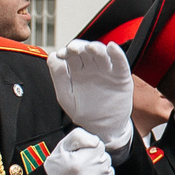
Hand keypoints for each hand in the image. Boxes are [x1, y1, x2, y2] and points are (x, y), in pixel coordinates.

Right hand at [44, 128, 115, 174]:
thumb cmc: (56, 168)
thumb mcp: (62, 147)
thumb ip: (79, 136)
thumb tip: (97, 142)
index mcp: (78, 164)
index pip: (99, 146)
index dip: (89, 149)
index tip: (79, 156)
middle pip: (105, 159)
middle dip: (95, 160)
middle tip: (81, 168)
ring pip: (109, 173)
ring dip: (100, 173)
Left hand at [51, 40, 136, 154]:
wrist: (103, 127)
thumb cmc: (84, 113)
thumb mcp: (66, 97)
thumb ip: (58, 77)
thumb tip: (53, 57)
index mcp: (77, 71)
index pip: (71, 54)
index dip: (66, 51)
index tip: (62, 54)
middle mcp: (92, 67)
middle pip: (86, 50)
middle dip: (80, 47)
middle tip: (74, 49)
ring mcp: (107, 70)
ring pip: (102, 53)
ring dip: (96, 48)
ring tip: (91, 48)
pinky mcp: (121, 76)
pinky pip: (120, 62)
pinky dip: (117, 54)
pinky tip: (112, 48)